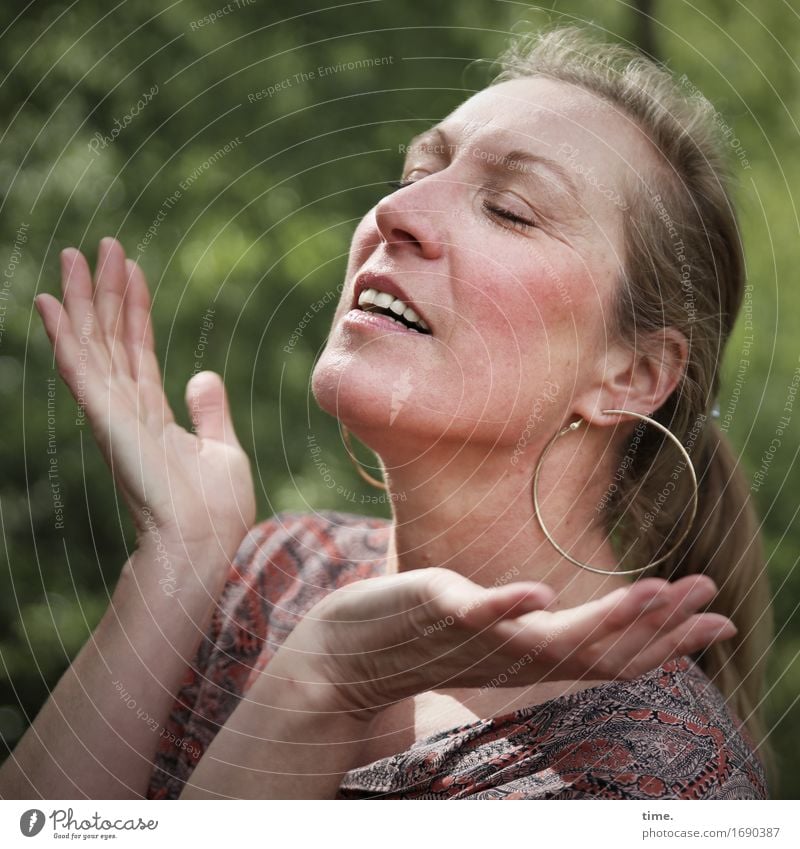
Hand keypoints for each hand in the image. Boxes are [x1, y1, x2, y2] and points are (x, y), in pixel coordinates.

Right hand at [34, 238, 255, 559]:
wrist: (206, 541)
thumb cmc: (215, 507)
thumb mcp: (221, 448)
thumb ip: (209, 411)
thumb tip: (202, 374)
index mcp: (153, 413)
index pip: (138, 349)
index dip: (134, 308)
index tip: (132, 268)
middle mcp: (127, 409)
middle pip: (110, 338)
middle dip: (104, 291)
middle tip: (98, 245)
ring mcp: (114, 414)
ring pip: (92, 344)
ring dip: (83, 299)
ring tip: (74, 254)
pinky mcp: (108, 421)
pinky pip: (82, 370)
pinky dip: (66, 337)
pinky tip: (52, 304)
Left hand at [270, 568, 736, 717]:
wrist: (354, 651)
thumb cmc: (430, 637)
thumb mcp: (495, 633)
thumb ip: (534, 626)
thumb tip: (565, 609)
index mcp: (535, 657)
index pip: (614, 656)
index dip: (669, 642)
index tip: (721, 621)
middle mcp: (519, 656)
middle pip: (600, 649)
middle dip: (660, 625)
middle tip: (711, 594)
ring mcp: (482, 636)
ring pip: (553, 637)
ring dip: (606, 619)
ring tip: (657, 593)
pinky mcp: (443, 610)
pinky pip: (480, 611)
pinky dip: (509, 605)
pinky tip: (540, 595)